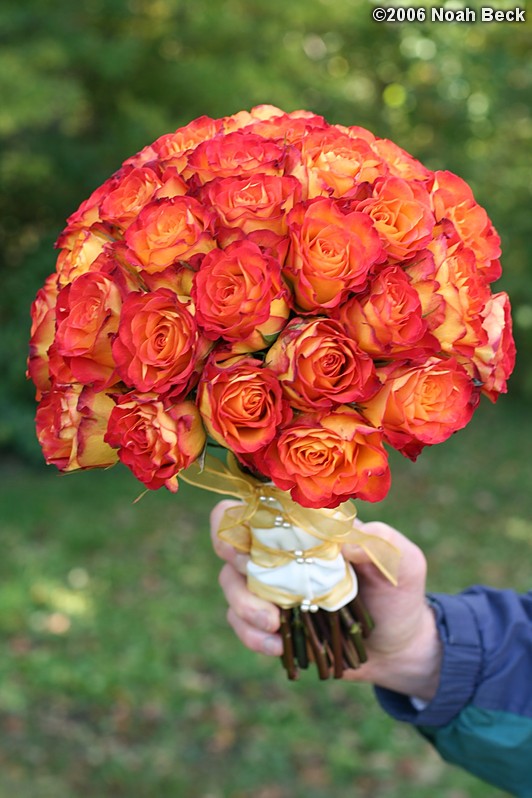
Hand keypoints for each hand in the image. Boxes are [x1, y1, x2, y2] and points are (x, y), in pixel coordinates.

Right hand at [211, 500, 441, 700]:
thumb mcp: (404, 563)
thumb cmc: (399, 593)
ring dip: (243, 604)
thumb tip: (343, 541)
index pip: (260, 504)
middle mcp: (281, 550)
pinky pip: (240, 623)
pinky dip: (251, 635)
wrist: (397, 647)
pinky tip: (276, 646)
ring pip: (230, 583)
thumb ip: (383, 543)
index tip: (255, 537)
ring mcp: (271, 586)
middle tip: (250, 574)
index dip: (242, 514)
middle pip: (230, 538)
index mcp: (308, 526)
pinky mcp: (268, 622)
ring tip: (273, 625)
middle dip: (231, 554)